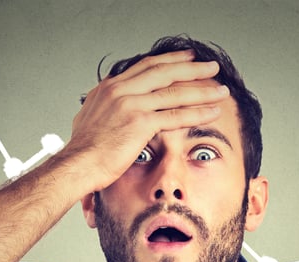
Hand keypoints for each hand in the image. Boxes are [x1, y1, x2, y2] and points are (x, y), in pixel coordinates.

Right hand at [67, 49, 229, 190]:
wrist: (77, 164)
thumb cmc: (83, 150)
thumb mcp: (90, 119)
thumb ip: (105, 109)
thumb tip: (109, 111)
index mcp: (110, 87)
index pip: (146, 66)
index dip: (170, 61)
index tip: (187, 58)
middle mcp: (121, 90)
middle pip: (164, 72)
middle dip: (192, 68)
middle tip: (211, 66)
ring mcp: (131, 104)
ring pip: (175, 92)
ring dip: (202, 90)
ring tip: (221, 90)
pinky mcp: (140, 122)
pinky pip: (176, 115)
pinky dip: (197, 112)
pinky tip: (212, 111)